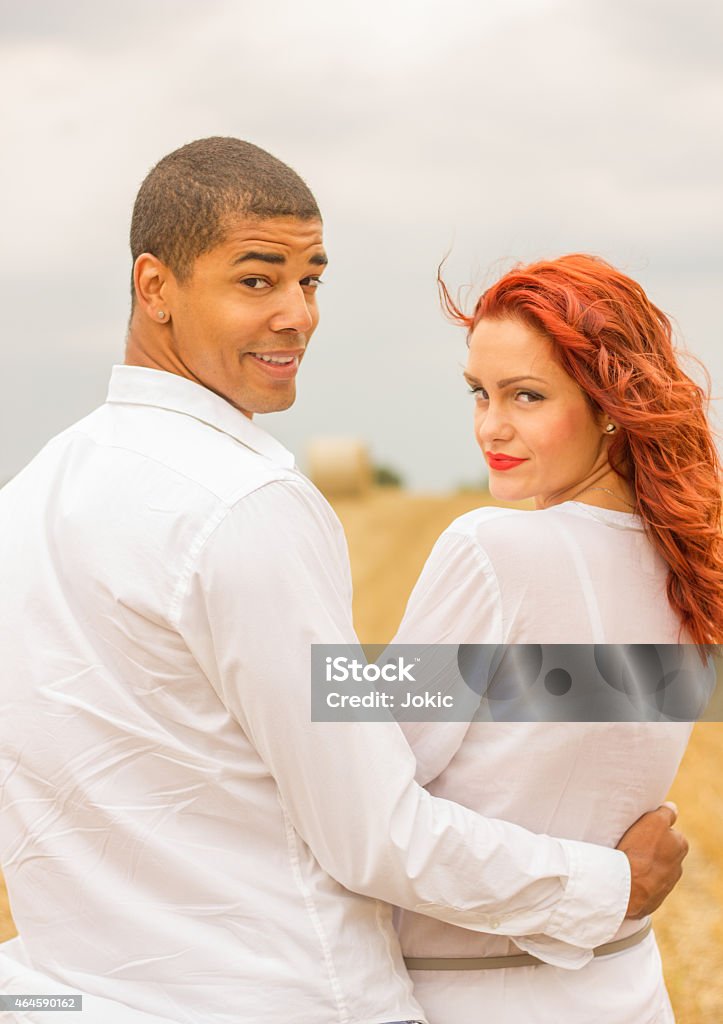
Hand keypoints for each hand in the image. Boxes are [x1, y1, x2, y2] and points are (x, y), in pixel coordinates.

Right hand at [616, 802, 688, 918]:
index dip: (652, 828)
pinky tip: (626, 875)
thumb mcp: (654, 822)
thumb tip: (672, 808)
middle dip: (649, 847)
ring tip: (626, 860)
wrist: (626, 888)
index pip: (667, 830)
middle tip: (632, 843)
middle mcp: (677, 866)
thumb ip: (666, 813)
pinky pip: (644, 885)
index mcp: (680, 846)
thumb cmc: (640, 852)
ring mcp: (666, 885)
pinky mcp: (653, 900)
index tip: (640, 829)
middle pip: (661, 850)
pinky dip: (637, 880)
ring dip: (643, 864)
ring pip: (653, 868)